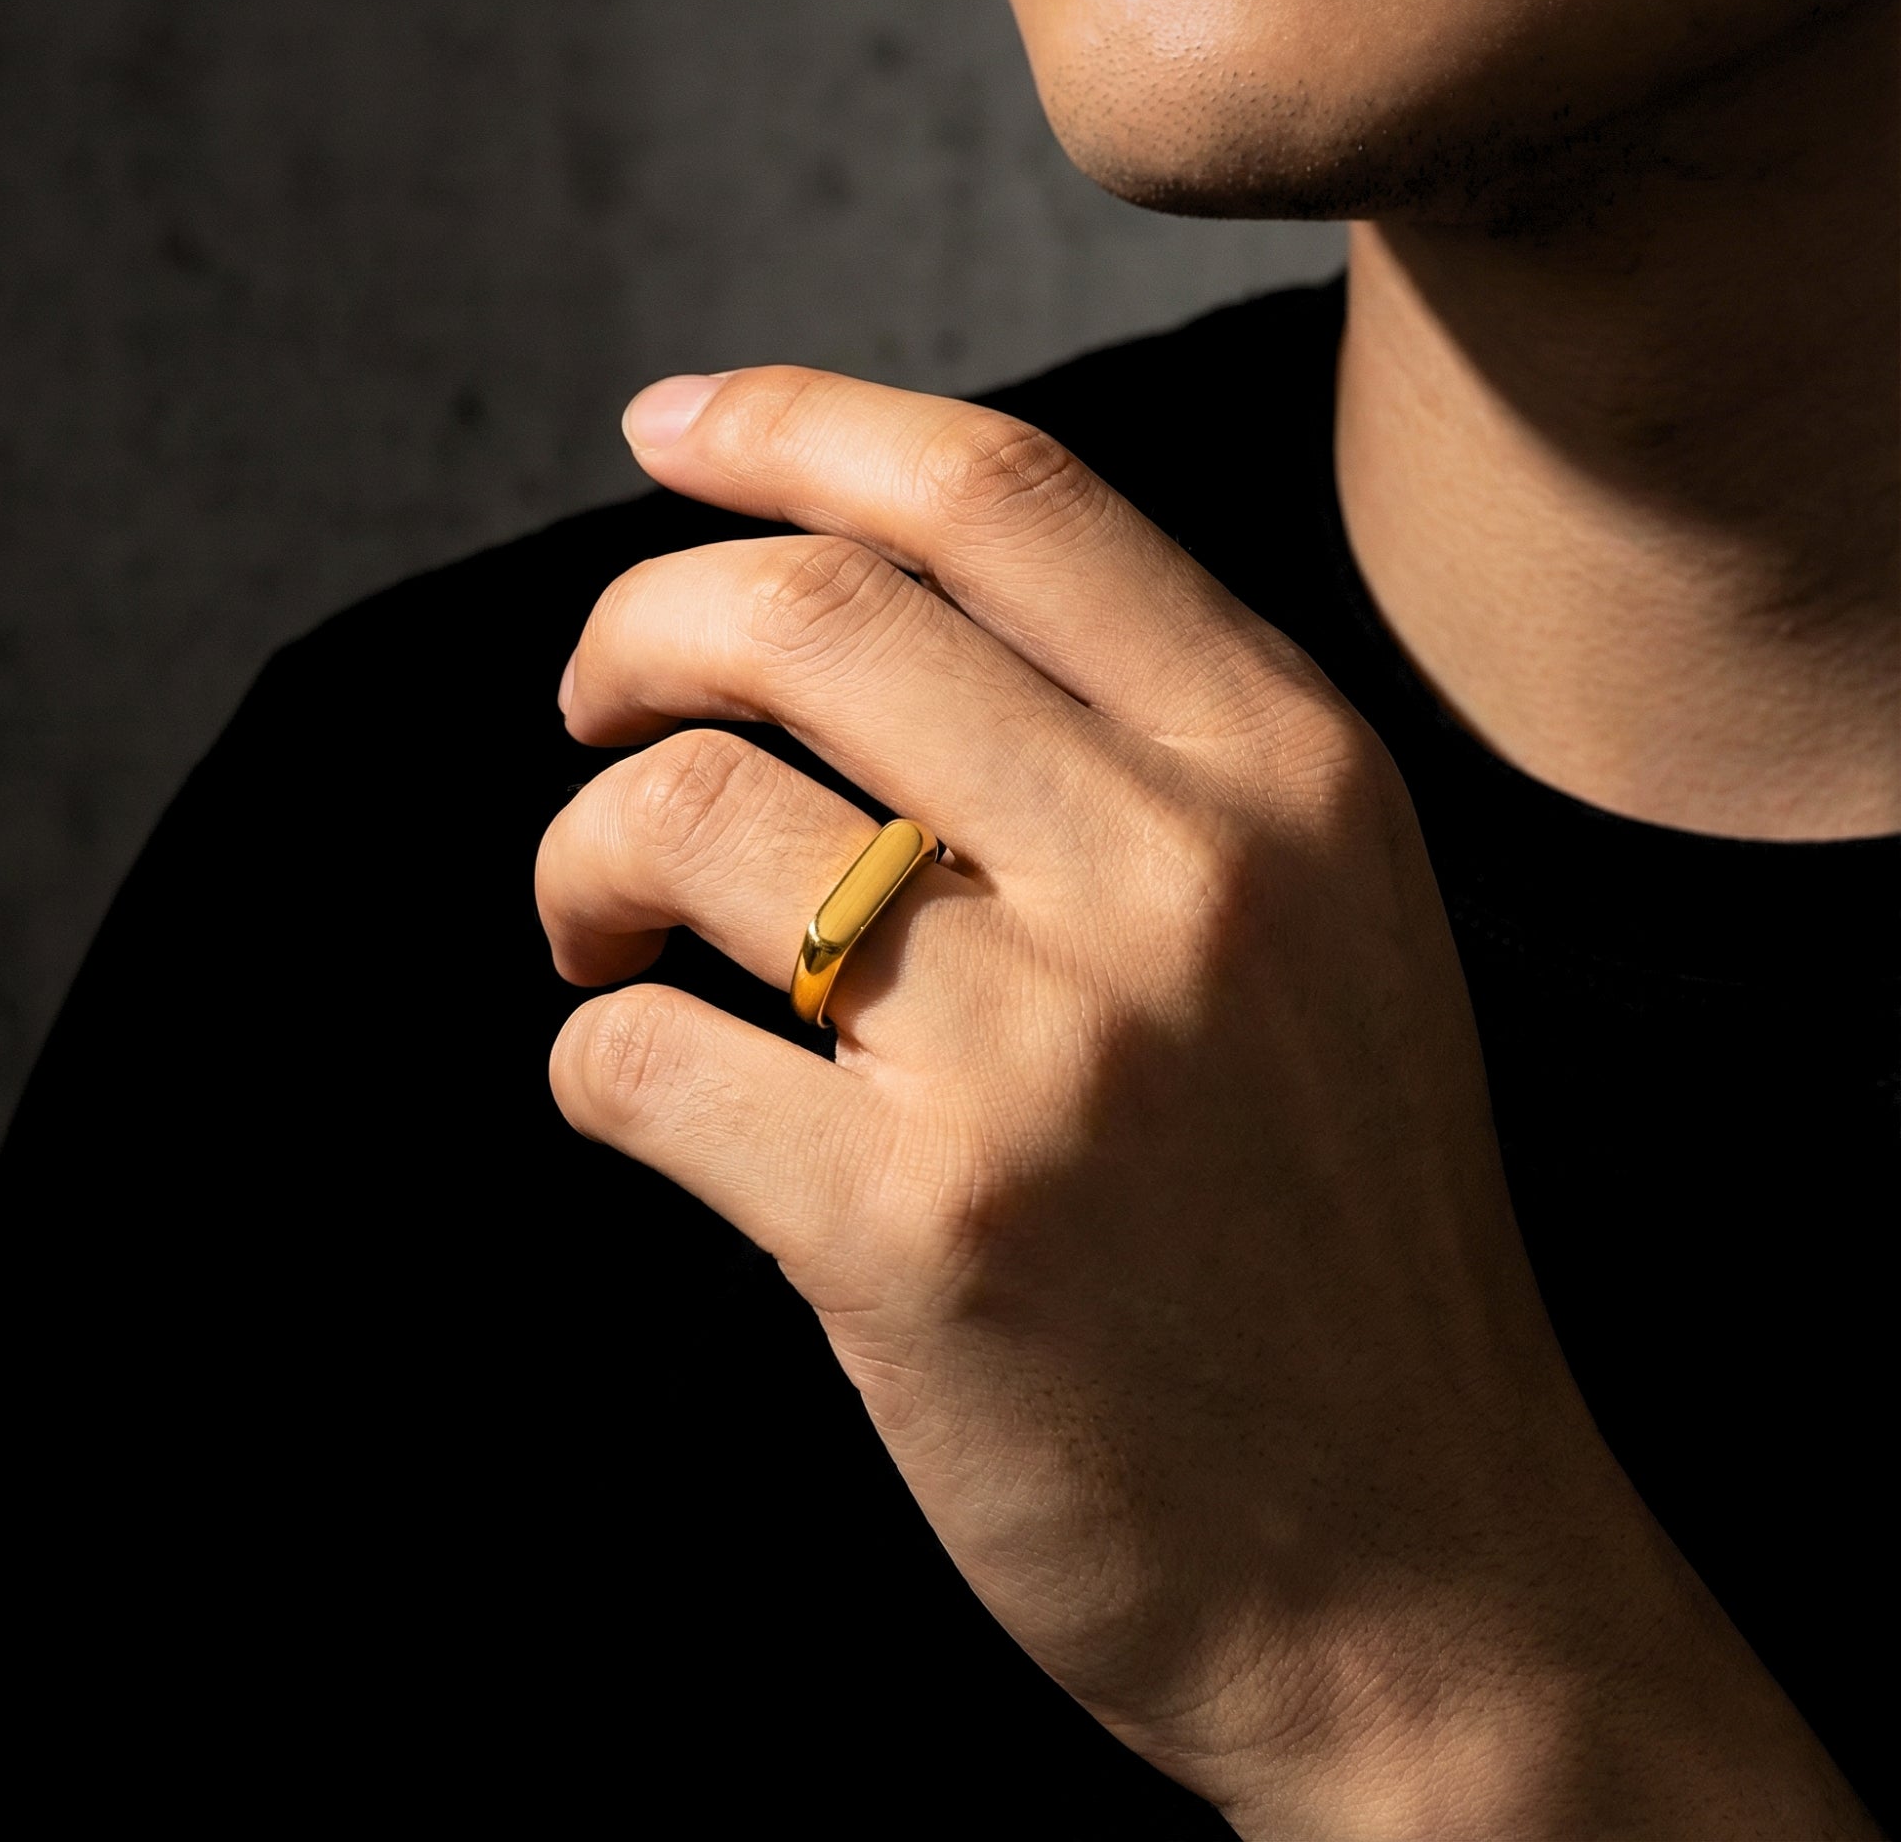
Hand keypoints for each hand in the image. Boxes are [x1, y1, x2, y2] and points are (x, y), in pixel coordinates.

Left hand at [535, 369, 1866, 1837]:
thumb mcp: (1323, 931)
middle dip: (637, 629)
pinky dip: (590, 1051)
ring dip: (582, 852)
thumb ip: (1141, 752)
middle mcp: (1184, 873)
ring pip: (687, 816)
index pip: (996, 496)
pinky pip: (635, 1056)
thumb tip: (854, 611)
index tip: (670, 427)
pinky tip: (647, 1092)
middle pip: (808, 614)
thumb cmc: (1337, 1233)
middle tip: (593, 706)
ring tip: (601, 928)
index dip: (793, 427)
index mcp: (1288, 770)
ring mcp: (1050, 1054)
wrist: (1419, 1574)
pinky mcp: (921, 1234)